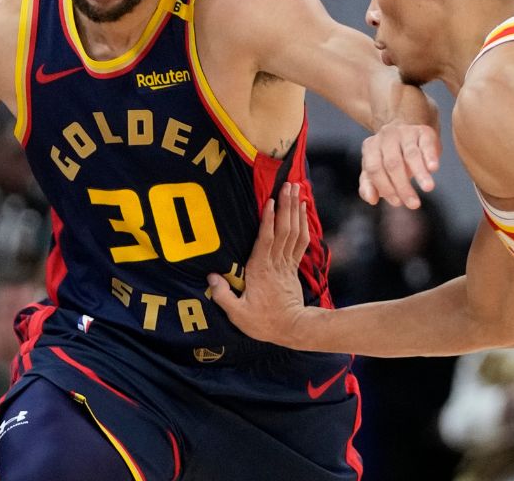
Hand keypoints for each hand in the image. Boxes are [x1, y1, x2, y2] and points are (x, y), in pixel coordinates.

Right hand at [208, 183, 315, 346]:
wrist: (293, 329)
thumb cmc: (263, 322)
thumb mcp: (238, 314)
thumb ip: (223, 295)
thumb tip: (210, 277)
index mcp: (260, 271)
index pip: (265, 240)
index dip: (268, 220)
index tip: (270, 201)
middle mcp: (275, 264)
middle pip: (283, 230)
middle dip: (286, 206)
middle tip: (288, 184)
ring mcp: (287, 264)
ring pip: (293, 232)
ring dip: (295, 210)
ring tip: (296, 189)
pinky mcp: (293, 267)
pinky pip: (300, 241)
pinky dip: (303, 223)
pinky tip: (302, 209)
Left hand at [359, 121, 439, 207]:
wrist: (406, 132)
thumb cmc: (388, 157)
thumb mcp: (375, 170)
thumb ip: (368, 186)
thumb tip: (372, 200)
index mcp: (370, 147)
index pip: (374, 168)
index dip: (385, 187)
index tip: (397, 203)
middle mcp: (386, 137)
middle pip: (393, 163)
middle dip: (403, 186)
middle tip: (414, 204)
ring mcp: (405, 132)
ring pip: (412, 154)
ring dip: (420, 173)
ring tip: (428, 188)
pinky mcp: (424, 131)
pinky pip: (427, 145)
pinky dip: (430, 157)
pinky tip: (433, 169)